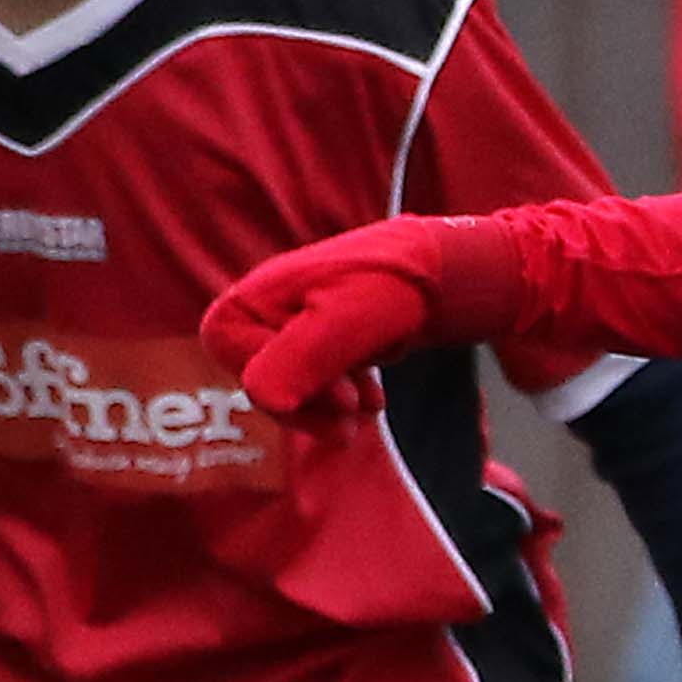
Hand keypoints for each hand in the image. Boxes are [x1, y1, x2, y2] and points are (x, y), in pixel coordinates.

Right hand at [198, 218, 521, 422]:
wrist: (452, 270)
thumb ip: (303, 355)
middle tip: (353, 411)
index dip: (276, 386)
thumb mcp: (351, 319)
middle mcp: (271, 303)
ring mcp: (296, 320)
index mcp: (262, 290)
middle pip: (256, 373)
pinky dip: (338, 396)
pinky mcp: (322, 334)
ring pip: (286, 382)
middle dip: (304, 404)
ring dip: (324, 405)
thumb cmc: (400, 283)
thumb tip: (262, 398)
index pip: (229, 351)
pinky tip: (371, 396)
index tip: (338, 395)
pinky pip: (312, 378)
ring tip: (368, 403)